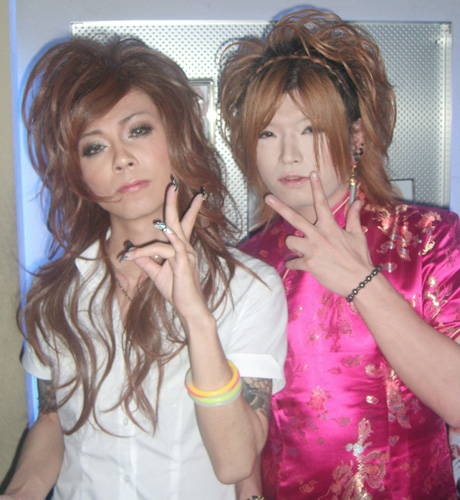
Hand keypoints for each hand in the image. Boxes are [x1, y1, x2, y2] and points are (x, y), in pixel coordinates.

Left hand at [123, 185, 210, 328]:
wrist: (189, 308)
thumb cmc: (176, 291)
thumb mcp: (156, 274)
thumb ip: (146, 261)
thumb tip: (131, 253)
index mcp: (180, 249)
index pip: (183, 225)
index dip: (186, 209)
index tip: (188, 193)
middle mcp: (185, 248)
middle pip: (179, 220)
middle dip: (175, 202)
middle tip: (172, 184)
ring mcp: (185, 254)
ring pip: (172, 230)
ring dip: (167, 212)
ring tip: (168, 193)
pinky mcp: (182, 264)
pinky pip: (172, 247)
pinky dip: (166, 237)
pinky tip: (162, 227)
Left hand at [265, 171, 374, 295]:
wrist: (360, 281)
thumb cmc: (359, 258)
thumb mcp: (356, 235)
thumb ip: (353, 217)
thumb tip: (358, 201)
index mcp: (330, 227)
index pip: (322, 203)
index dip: (317, 187)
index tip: (312, 173)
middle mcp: (319, 236)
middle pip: (295, 218)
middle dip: (280, 207)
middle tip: (268, 197)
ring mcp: (312, 250)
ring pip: (290, 241)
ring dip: (293, 245)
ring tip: (301, 250)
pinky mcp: (308, 264)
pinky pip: (292, 262)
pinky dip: (293, 263)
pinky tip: (296, 264)